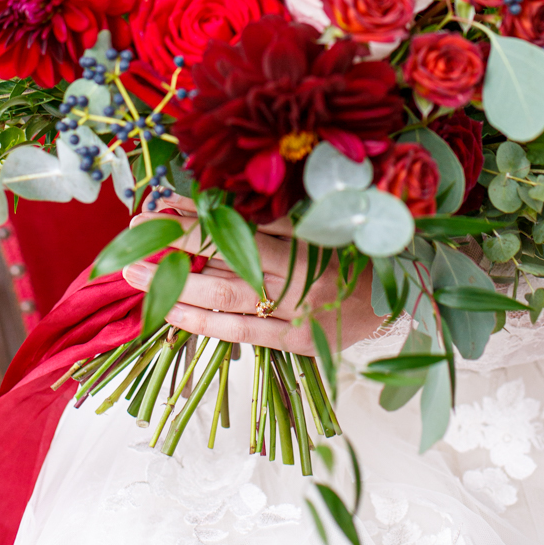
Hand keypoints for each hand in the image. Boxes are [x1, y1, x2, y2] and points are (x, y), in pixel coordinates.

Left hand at [122, 196, 383, 354]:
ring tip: (137, 274)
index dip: (198, 213)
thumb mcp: (325, 221)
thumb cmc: (360, 250)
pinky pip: (243, 332)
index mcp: (310, 233)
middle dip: (177, 241)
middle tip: (136, 229)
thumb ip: (278, 216)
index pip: (241, 220)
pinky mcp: (301, 341)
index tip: (160, 204)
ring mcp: (300, 308)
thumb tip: (216, 205)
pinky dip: (203, 322)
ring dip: (177, 284)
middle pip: (228, 253)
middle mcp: (303, 270)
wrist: (407, 296)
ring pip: (227, 296)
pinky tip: (170, 311)